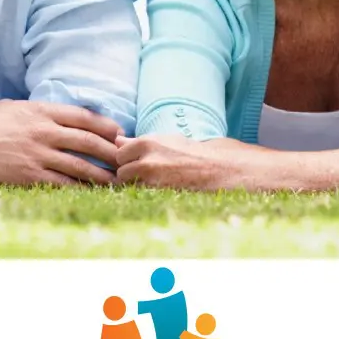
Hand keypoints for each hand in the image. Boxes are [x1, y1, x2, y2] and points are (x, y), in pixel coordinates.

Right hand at [0, 100, 118, 185]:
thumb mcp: (15, 108)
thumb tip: (65, 117)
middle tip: (127, 159)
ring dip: (103, 174)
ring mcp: (37, 154)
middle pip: (89, 141)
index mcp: (41, 111)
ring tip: (119, 180)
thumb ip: (42, 112)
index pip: (84, 117)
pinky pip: (62, 183)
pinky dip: (81, 188)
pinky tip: (93, 193)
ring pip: (80, 165)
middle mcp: (43, 131)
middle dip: (112, 152)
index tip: (119, 134)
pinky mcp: (28, 175)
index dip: (106, 126)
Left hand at [116, 134, 253, 190]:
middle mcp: (146, 159)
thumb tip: (118, 140)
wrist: (220, 170)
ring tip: (154, 184)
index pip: (120, 153)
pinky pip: (141, 197)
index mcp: (148, 142)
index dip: (128, 159)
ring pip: (129, 186)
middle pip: (121, 171)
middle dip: (130, 174)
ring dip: (137, 186)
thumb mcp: (168, 140)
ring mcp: (151, 180)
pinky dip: (146, 196)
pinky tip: (159, 192)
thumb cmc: (196, 153)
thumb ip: (140, 142)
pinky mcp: (158, 195)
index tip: (138, 162)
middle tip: (147, 175)